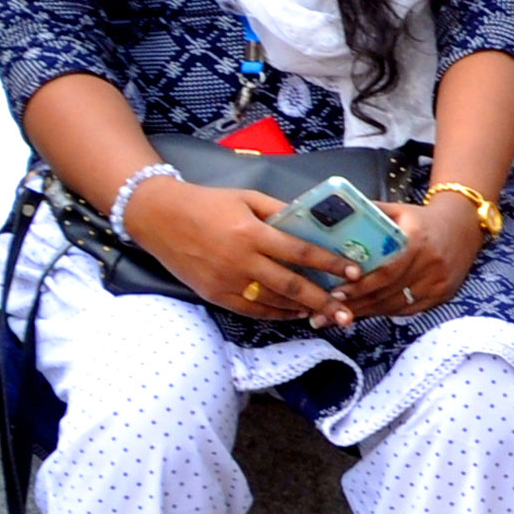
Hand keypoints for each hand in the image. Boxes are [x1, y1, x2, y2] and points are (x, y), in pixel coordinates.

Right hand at [124, 177, 360, 327]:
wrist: (158, 218)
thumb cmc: (207, 203)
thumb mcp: (247, 198)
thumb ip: (281, 213)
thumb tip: (315, 224)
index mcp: (251, 233)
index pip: (300, 252)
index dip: (330, 264)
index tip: (354, 272)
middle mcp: (240, 261)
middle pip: (291, 286)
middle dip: (323, 301)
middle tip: (348, 313)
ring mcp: (226, 282)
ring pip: (273, 303)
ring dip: (303, 310)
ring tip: (328, 315)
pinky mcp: (214, 295)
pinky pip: (252, 311)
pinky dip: (277, 314)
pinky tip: (296, 314)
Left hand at [332, 199, 484, 321]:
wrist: (464, 226)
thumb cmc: (423, 219)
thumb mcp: (398, 210)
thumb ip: (370, 212)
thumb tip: (331, 215)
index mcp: (418, 241)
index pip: (387, 272)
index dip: (361, 286)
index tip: (336, 292)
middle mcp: (432, 264)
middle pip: (388, 293)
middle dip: (356, 304)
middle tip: (328, 310)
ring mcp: (439, 282)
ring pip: (397, 305)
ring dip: (368, 312)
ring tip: (339, 316)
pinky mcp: (444, 294)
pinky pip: (409, 309)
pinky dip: (386, 312)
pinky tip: (368, 312)